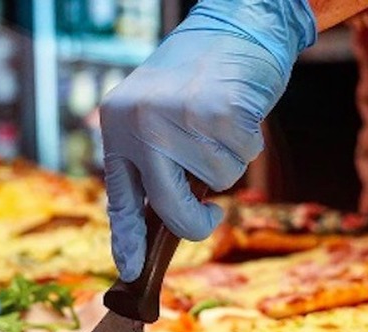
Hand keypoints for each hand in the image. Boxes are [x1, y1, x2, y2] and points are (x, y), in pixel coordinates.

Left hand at [100, 0, 315, 280]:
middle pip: (171, 208)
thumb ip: (155, 162)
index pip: (120, 198)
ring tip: (221, 122)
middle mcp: (140, 123)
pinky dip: (250, 140)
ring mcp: (178, 118)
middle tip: (212, 216)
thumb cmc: (198, 79)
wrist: (233, 25)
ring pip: (218, 181)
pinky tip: (238, 110)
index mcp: (118, 126)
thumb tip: (165, 224)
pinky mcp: (218, 112)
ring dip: (229, 159)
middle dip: (196, 222)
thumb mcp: (158, 115)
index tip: (129, 270)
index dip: (126, 239)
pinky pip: (244, 157)